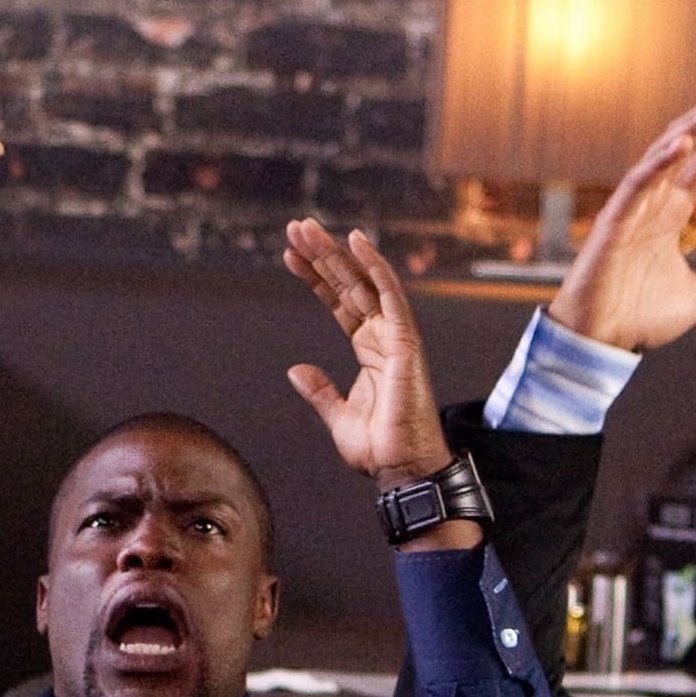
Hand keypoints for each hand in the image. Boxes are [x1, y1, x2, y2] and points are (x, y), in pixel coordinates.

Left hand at [282, 220, 454, 485]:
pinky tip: (355, 241)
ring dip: (337, 254)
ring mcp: (396, 337)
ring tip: (307, 228)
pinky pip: (390, 295)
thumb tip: (295, 370)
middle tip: (295, 227)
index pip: (339, 303)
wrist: (402, 469)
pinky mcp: (406, 343)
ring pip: (363, 283)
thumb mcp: (338, 417)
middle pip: (349, 285)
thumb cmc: (379, 449)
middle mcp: (384, 337)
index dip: (315, 278)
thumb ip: (319, 391)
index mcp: (370, 350)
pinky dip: (375, 267)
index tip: (290, 256)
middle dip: (321, 256)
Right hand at [546, 81, 695, 352]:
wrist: (599, 341)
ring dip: (692, 128)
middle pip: (687, 147)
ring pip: (663, 156)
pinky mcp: (613, 222)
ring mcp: (632, 208)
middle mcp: (653, 202)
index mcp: (670, 213)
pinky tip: (683, 144)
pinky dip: (658, 164)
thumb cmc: (639, 317)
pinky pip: (637, 185)